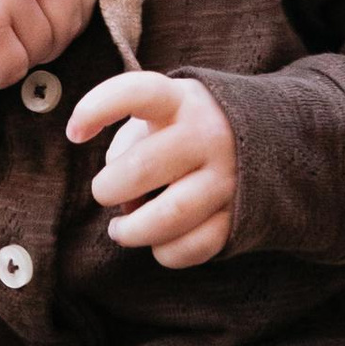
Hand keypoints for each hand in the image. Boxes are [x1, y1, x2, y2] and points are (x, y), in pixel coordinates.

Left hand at [65, 71, 237, 268]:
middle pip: (142, 169)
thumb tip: (115, 182)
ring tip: (120, 229)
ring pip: (168, 217)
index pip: (138, 92)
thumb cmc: (190, 127)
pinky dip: (165, 252)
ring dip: (132, 231)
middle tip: (104, 193)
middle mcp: (208, 136)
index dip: (98, 108)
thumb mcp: (163, 111)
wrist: (270, 139)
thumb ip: (130, 138)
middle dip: (108, 189)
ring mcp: (227, 178)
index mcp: (182, 101)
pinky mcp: (238, 216)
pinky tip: (157, 241)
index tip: (74, 133)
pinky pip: (193, 247)